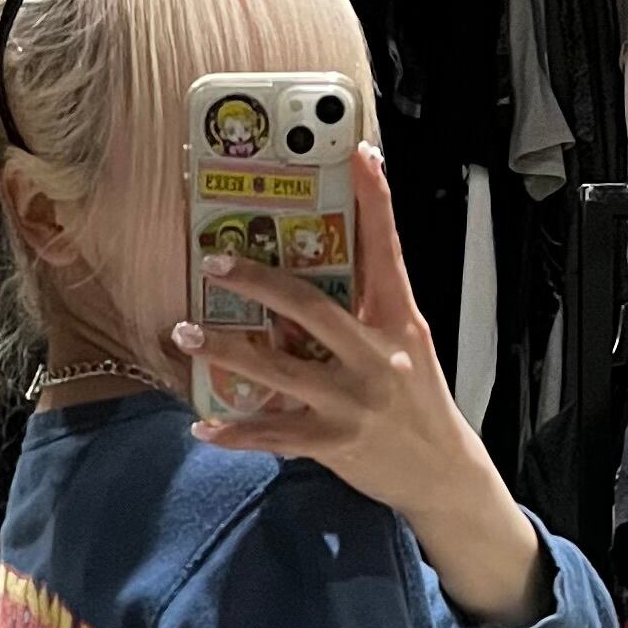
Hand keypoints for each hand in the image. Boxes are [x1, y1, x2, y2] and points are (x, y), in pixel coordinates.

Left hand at [172, 145, 550, 627]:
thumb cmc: (418, 403)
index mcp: (399, 321)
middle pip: (310, 307)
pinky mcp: (337, 442)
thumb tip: (309, 281)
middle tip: (215, 262)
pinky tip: (204, 428)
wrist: (444, 474)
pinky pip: (275, 434)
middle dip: (259, 282)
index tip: (359, 152)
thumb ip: (367, 313)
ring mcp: (354, 401)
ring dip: (226, 351)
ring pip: (280, 370)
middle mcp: (377, 355)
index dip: (375, 200)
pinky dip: (236, 434)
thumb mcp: (407, 347)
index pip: (387, 251)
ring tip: (184, 333)